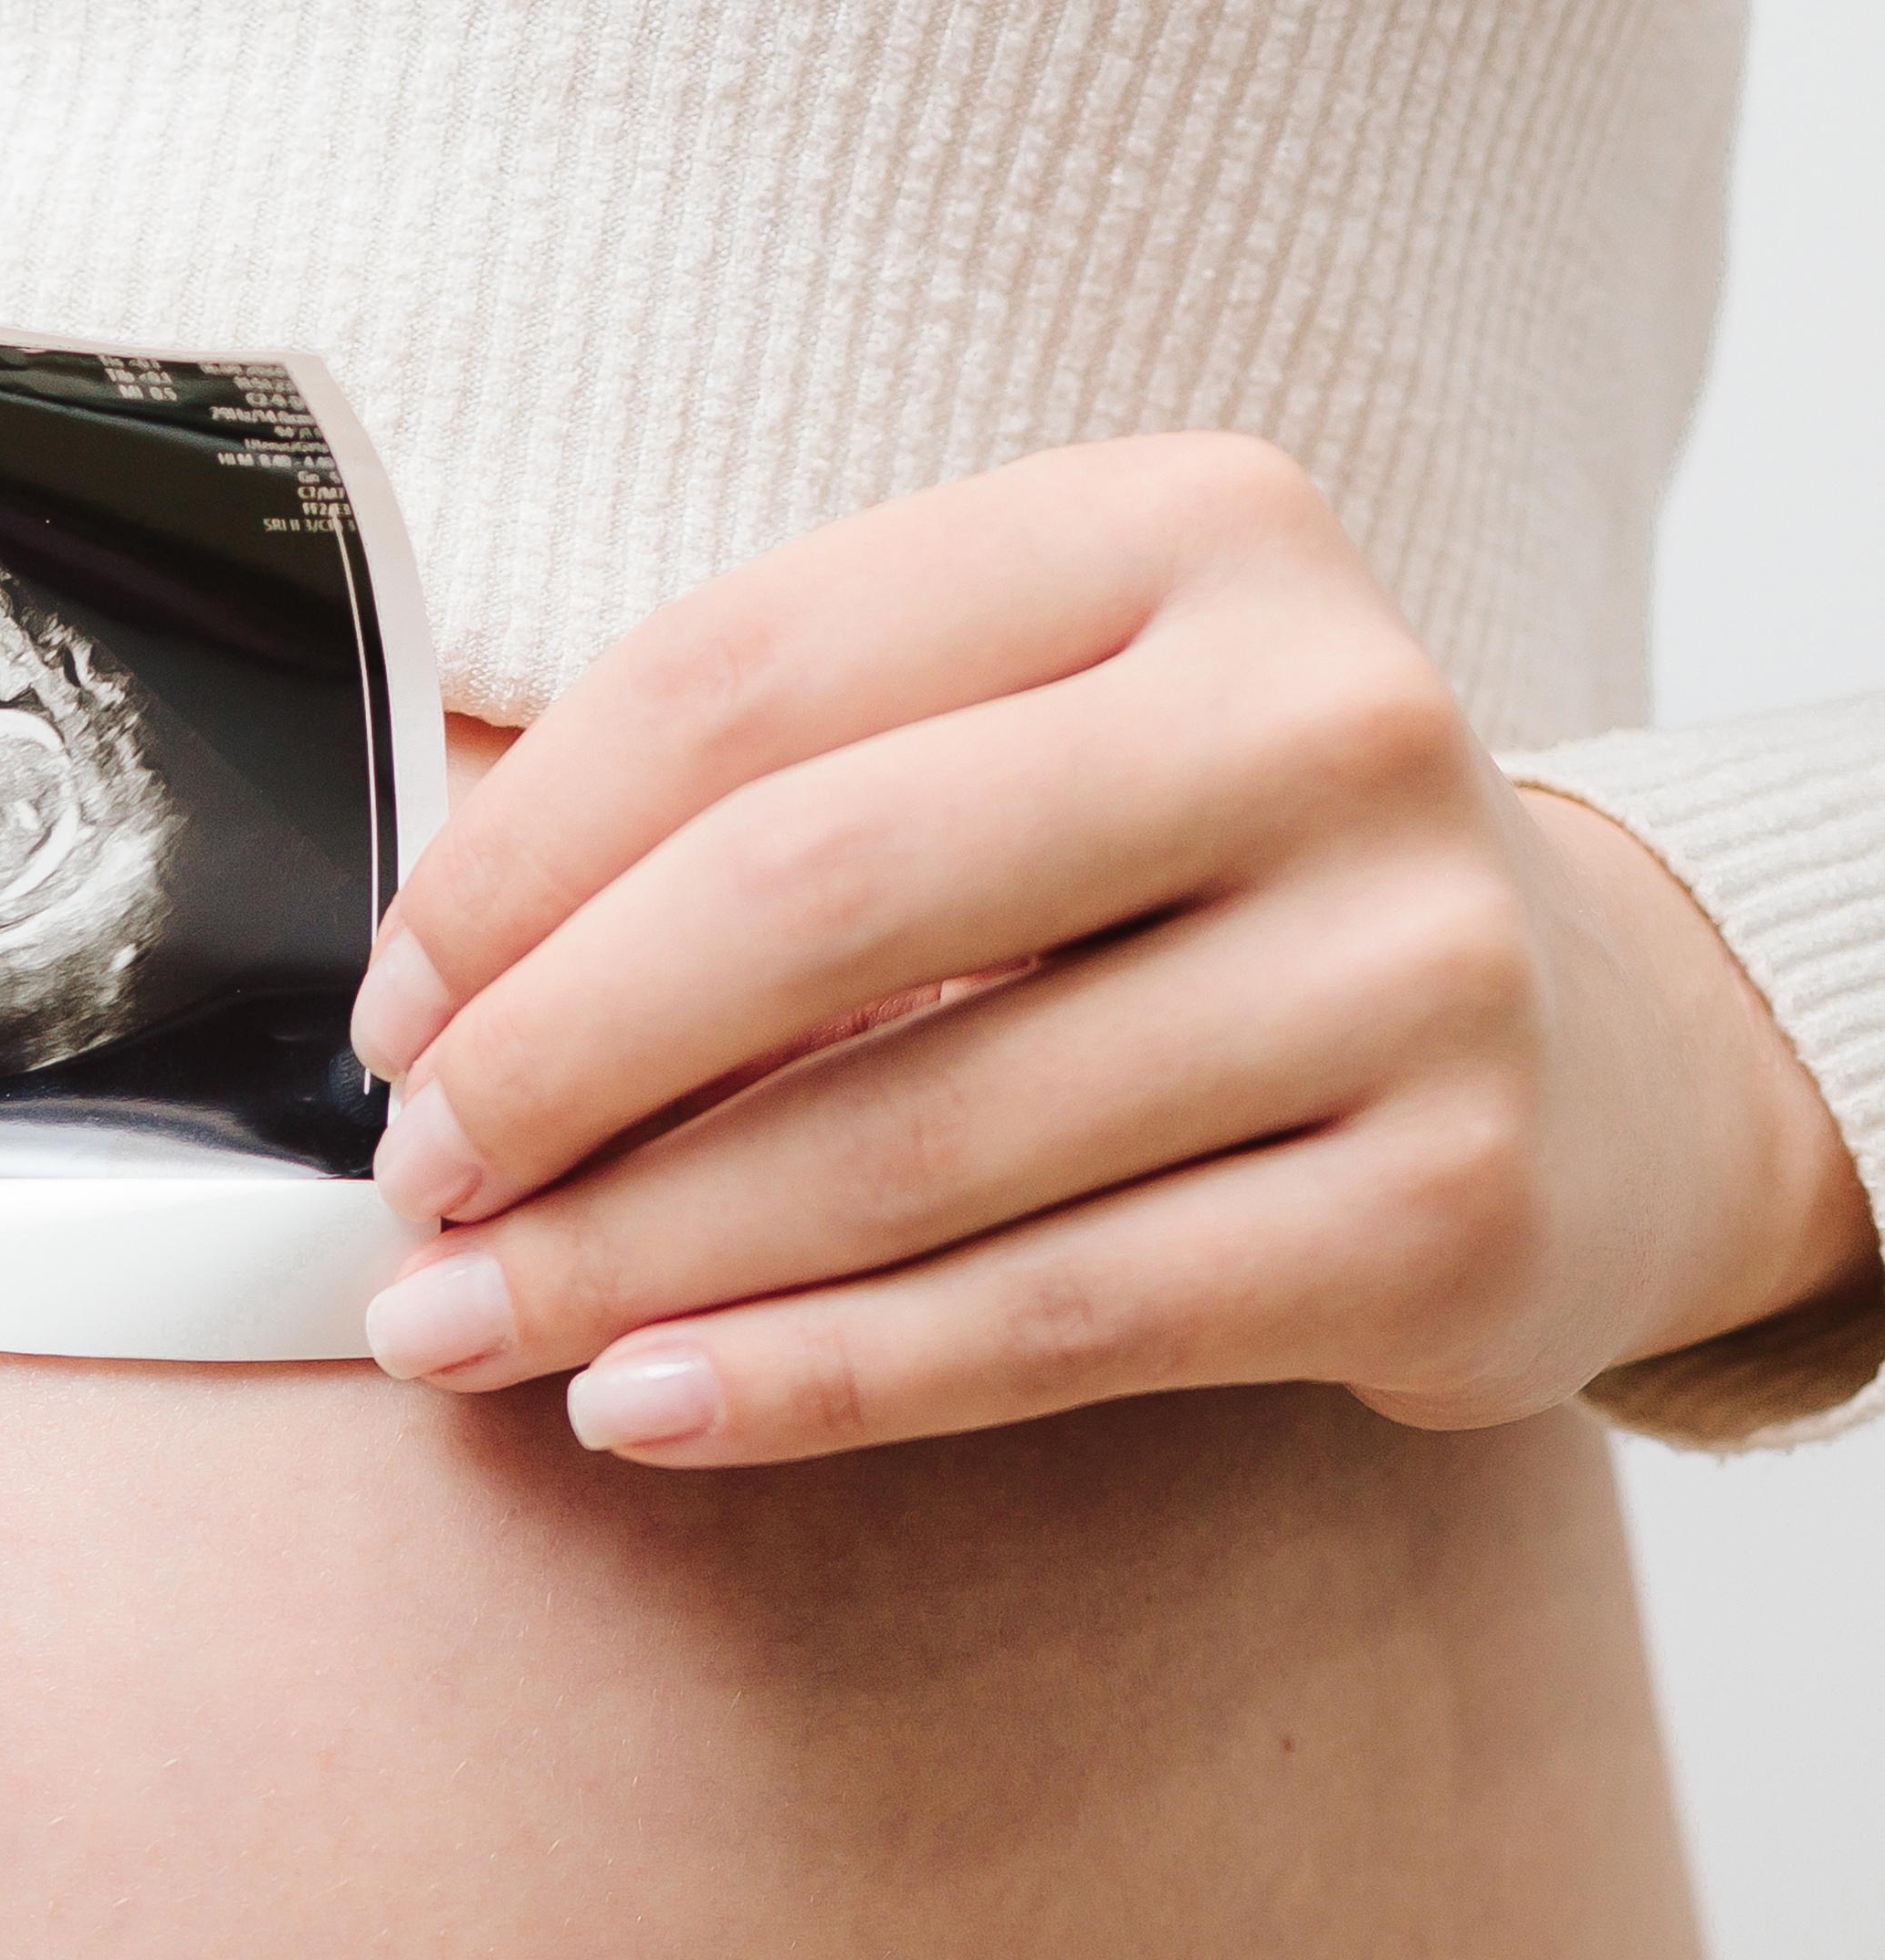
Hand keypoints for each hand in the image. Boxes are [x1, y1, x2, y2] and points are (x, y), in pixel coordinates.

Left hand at [346, 434, 1875, 1463]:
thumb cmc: (1188, 889)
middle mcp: (1328, 713)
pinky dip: (804, 1382)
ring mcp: (1414, 962)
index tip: (389, 1013)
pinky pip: (1044, 1324)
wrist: (1588, 1050)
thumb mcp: (1016, 743)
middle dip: (554, 1065)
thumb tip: (416, 990)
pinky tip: (639, 1409)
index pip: (747, 682)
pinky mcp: (1447, 1206)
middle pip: (815, 897)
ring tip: (457, 1327)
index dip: (516, 866)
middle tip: (411, 1186)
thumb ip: (756, 799)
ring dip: (630, 1261)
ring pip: (912, 1143)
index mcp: (1187, 532)